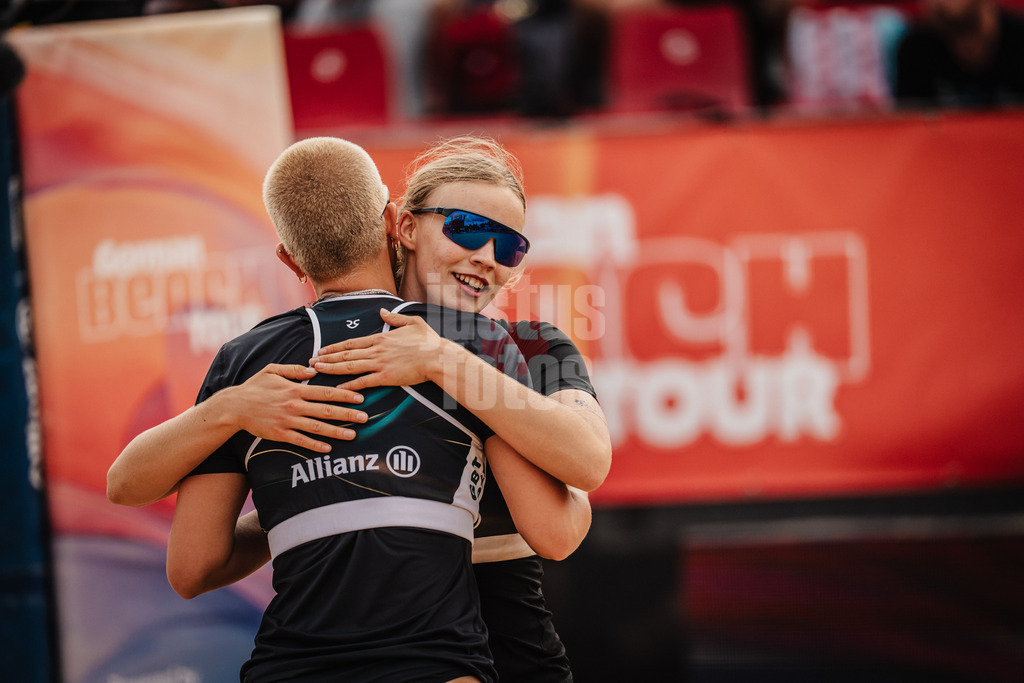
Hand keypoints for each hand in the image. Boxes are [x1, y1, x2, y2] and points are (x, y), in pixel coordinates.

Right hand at [221, 363, 366, 452]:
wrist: (234, 407)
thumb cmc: (255, 387)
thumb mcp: (273, 370)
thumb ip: (294, 369)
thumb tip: (313, 369)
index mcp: (295, 389)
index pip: (326, 392)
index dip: (345, 395)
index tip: (360, 397)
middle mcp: (294, 405)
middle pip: (326, 410)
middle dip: (348, 414)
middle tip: (365, 418)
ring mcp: (287, 420)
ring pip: (317, 427)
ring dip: (336, 431)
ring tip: (353, 435)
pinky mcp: (280, 434)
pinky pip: (301, 441)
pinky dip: (315, 445)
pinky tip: (328, 448)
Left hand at [310, 308, 446, 390]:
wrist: (438, 357)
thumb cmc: (428, 341)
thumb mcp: (413, 322)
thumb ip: (395, 317)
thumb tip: (382, 311)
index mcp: (381, 338)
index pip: (352, 343)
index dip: (335, 347)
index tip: (322, 350)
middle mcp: (376, 350)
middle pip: (346, 354)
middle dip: (327, 358)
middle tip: (311, 362)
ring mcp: (380, 364)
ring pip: (349, 366)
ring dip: (331, 368)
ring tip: (317, 370)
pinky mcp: (386, 377)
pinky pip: (363, 382)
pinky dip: (349, 385)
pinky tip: (338, 388)